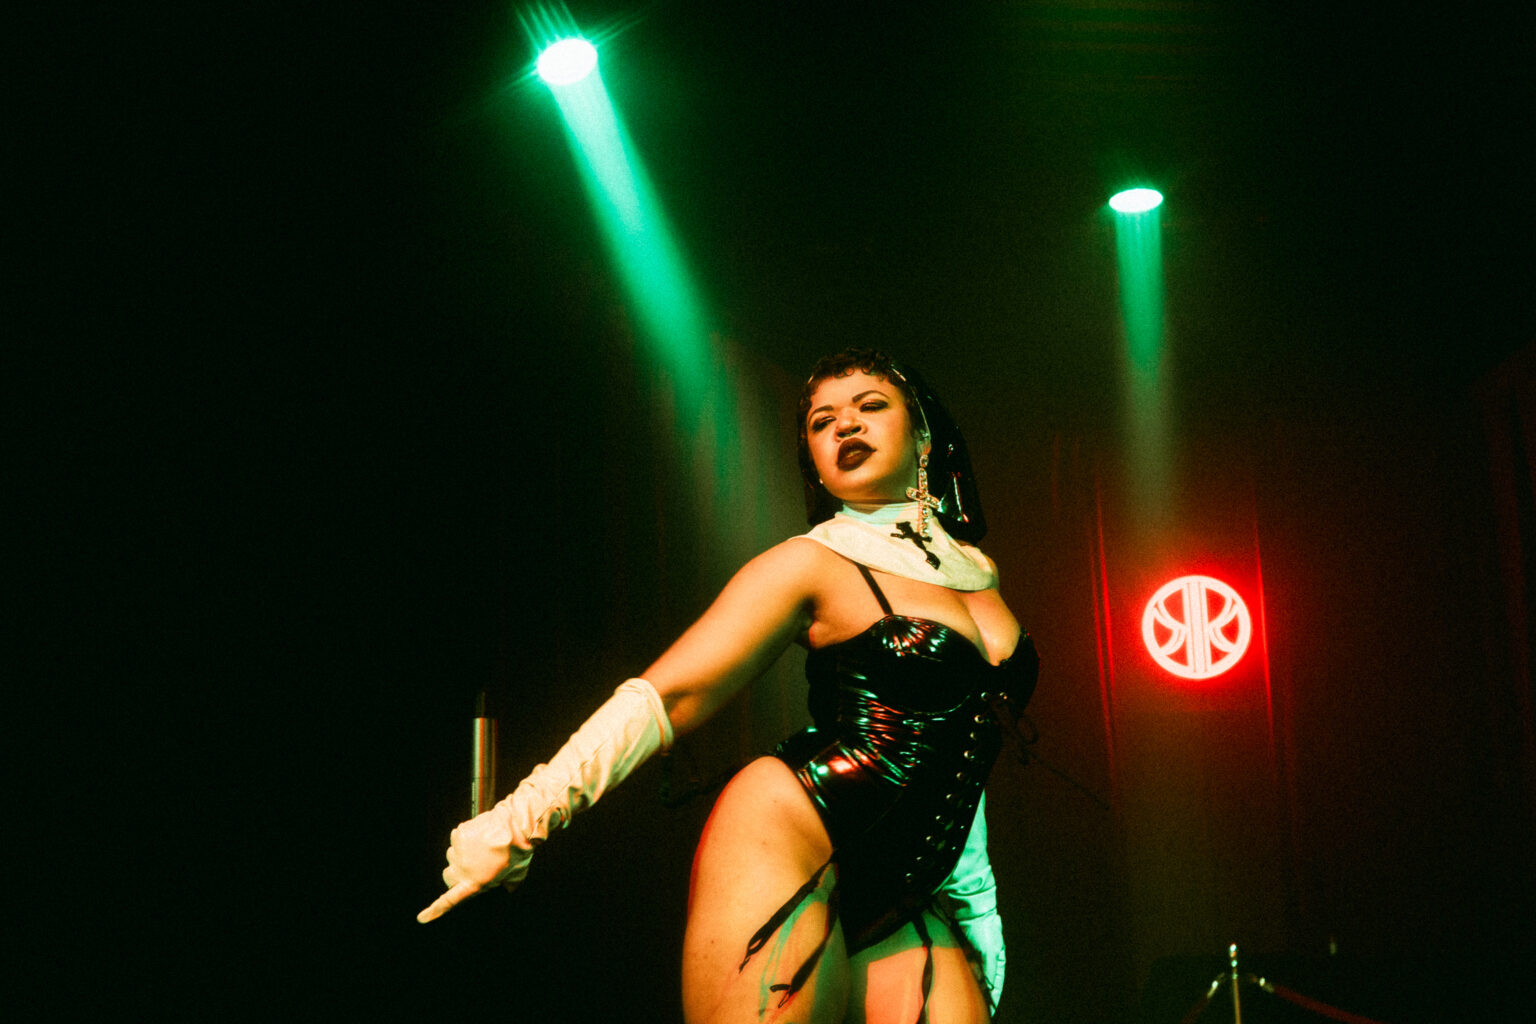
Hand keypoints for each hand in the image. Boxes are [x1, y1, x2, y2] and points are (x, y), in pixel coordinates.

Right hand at [416, 804, 533, 922]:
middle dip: (458, 872)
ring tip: (482, 847)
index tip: (422, 918)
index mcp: (475, 882)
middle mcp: (463, 869)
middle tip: (475, 865)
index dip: (435, 910)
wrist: (517, 826)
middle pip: (448, 875)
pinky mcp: (459, 834)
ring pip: (452, 854)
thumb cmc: (519, 851)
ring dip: (462, 853)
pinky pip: (457, 837)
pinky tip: (480, 835)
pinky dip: (466, 837)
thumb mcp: (516, 875)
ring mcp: (459, 851)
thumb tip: (507, 888)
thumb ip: (508, 885)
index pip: (450, 900)